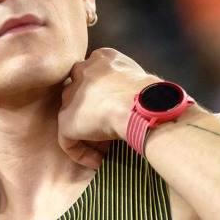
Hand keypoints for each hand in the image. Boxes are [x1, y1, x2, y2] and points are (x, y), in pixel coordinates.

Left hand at [58, 48, 157, 167]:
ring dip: (88, 134)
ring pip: (73, 117)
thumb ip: (130, 88)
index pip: (96, 77)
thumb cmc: (154, 95)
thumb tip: (142, 107)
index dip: (105, 98)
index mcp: (103, 57)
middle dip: (93, 114)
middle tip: (109, 131)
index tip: (119, 112)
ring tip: (106, 149)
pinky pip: (69, 141)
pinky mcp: (66, 120)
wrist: (143, 106)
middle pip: (80, 95)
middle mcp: (82, 71)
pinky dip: (82, 154)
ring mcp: (71, 96)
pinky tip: (98, 162)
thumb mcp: (143, 80)